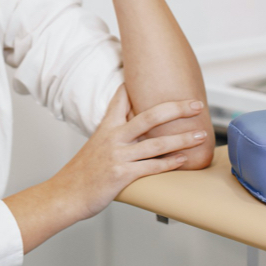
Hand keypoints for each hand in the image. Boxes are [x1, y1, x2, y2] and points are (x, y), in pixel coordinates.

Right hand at [51, 85, 207, 221]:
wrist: (65, 194)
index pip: (122, 97)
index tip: (158, 71)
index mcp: (106, 127)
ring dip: (182, 138)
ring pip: (156, 143)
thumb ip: (114, 133)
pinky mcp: (121, 175)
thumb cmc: (81, 172)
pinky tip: (183, 159)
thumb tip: (131, 126)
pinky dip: (170, 163)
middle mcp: (113, 137)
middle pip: (150, 116)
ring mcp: (118, 155)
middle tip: (196, 104)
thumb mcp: (94, 144)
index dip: (138, 83)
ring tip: (200, 134)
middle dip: (176, 108)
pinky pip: (151, 167)